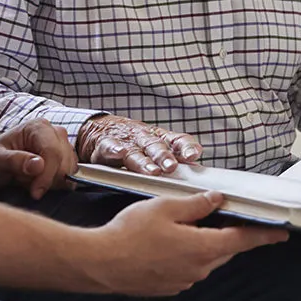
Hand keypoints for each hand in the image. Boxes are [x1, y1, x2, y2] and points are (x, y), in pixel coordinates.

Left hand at [0, 119, 76, 198]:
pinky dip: (56, 184)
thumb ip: (14, 161)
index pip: (53, 152)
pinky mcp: (65, 158)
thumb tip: (39, 165)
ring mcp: (62, 144)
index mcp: (38, 127)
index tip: (35, 192)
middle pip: (64, 161)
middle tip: (25, 183)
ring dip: (51, 182)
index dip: (47, 175)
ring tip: (29, 180)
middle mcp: (54, 132)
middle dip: (47, 179)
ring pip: (69, 170)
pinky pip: (69, 175)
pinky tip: (39, 182)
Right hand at [77, 114, 202, 174]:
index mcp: (160, 138)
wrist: (101, 129)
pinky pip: (110, 147)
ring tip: (152, 171)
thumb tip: (198, 171)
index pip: (177, 140)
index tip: (194, 155)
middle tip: (171, 167)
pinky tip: (119, 153)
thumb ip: (176, 158)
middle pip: (156, 146)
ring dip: (144, 161)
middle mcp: (144, 138)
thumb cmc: (135, 142)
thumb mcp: (156, 146)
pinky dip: (114, 149)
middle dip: (164, 157)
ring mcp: (126, 141)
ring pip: (136, 151)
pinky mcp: (105, 144)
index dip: (185, 147)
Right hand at [87, 192, 287, 295]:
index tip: (281, 232)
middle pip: (223, 248)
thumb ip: (196, 205)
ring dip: (203, 241)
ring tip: (184, 223)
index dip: (263, 235)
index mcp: (202, 248)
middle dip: (226, 232)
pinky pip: (188, 267)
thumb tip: (217, 200)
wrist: (101, 263)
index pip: (241, 240)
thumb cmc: (130, 233)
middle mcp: (197, 269)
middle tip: (223, 214)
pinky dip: (186, 252)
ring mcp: (183, 280)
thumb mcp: (166, 207)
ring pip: (205, 258)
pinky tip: (168, 240)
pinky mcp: (169, 286)